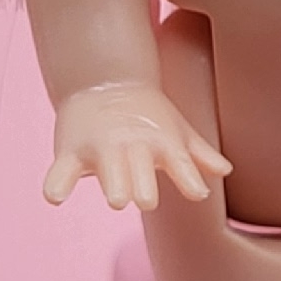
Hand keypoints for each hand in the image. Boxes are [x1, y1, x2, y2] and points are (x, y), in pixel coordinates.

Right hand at [42, 81, 232, 210]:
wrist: (104, 81)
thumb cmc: (147, 116)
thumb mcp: (176, 130)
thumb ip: (197, 155)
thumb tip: (225, 171)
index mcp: (160, 142)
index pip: (178, 161)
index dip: (188, 177)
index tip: (198, 192)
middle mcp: (131, 145)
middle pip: (139, 168)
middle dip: (142, 184)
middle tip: (146, 199)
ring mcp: (100, 147)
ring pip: (106, 167)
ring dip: (112, 181)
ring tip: (117, 199)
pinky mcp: (70, 151)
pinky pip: (61, 170)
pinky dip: (57, 183)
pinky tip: (55, 197)